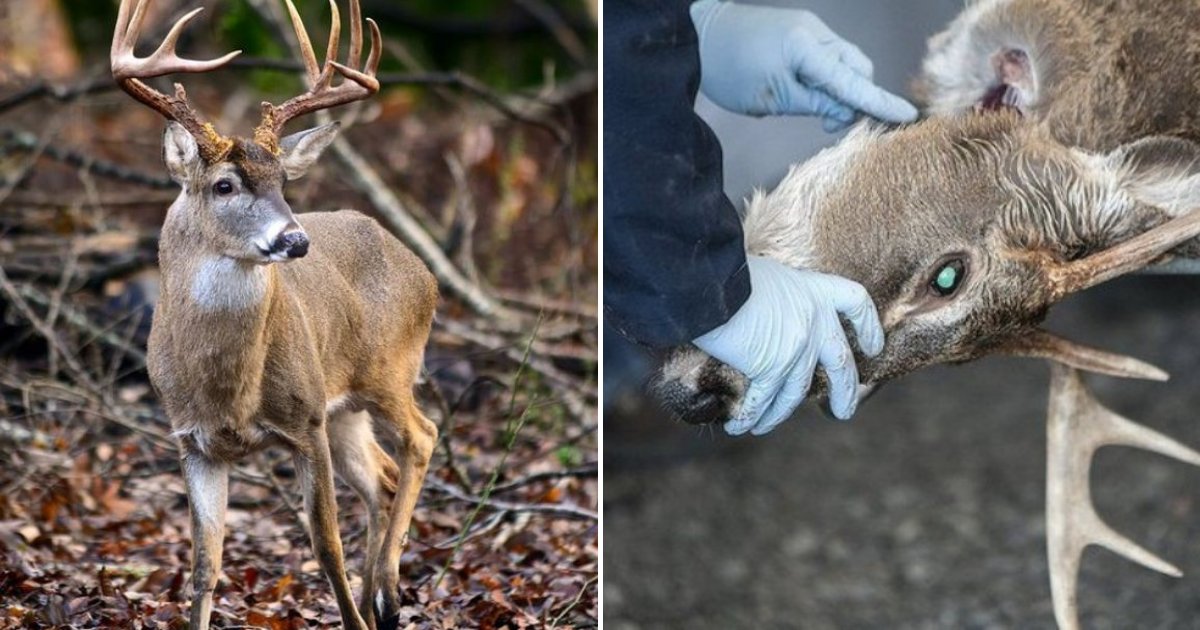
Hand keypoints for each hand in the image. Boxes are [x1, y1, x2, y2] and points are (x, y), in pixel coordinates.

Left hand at [689, 0, 917, 128]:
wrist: (699, 36)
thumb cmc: (728, 68)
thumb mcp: (771, 98)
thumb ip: (814, 104)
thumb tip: (846, 113)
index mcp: (806, 48)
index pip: (852, 80)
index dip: (878, 101)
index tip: (906, 114)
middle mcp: (815, 33)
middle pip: (856, 69)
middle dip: (854, 97)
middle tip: (829, 124)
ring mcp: (810, 29)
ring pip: (844, 63)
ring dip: (839, 89)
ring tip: (815, 110)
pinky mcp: (801, 33)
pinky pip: (828, 57)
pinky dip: (826, 78)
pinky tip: (807, 93)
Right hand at [693, 256, 883, 434]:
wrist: (712, 281)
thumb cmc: (727, 272)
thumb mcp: (766, 277)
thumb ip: (779, 300)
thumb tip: (763, 317)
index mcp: (814, 290)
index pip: (854, 302)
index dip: (867, 325)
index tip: (873, 347)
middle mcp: (814, 321)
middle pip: (840, 361)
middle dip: (845, 391)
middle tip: (845, 411)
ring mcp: (797, 347)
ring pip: (795, 392)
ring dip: (779, 415)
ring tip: (765, 428)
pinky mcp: (772, 368)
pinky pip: (763, 400)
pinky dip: (750, 416)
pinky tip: (740, 426)